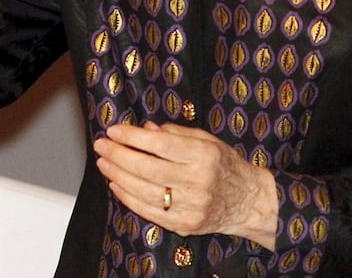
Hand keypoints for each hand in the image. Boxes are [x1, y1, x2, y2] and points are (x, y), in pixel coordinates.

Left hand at [92, 121, 276, 249]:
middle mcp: (197, 181)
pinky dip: (129, 198)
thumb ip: (174, 132)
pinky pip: (151, 213)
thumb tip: (144, 127)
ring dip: (118, 176)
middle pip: (147, 168)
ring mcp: (191, 206)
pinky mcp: (186, 224)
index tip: (113, 130)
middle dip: (118, 155)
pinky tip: (116, 185)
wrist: (249, 201)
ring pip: (145, 191)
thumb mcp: (206, 139)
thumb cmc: (224, 164)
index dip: (132, 136)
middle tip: (101, 146)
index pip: (160, 143)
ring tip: (103, 163)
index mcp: (202, 155)